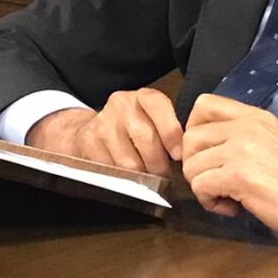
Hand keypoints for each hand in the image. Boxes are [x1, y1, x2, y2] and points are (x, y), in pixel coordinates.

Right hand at [25, 88, 183, 177]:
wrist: (92, 131)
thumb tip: (189, 157)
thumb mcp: (153, 123)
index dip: (171, 132)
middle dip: (159, 165)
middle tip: (164, 177)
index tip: (179, 155)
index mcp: (143, 97)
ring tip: (147, 180)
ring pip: (129, 160)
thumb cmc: (133, 130)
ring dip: (142, 177)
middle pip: (145, 138)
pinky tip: (126, 178)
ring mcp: (102, 121)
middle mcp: (121, 104)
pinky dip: (123, 180)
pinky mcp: (88, 141)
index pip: (159, 106)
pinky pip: (112, 170)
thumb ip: (170, 133)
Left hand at [180, 94, 277, 248]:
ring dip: (203, 187)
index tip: (207, 156)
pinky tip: (233, 208)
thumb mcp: (274, 145)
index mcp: (256, 118)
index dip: (194, 132)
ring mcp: (242, 149)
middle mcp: (247, 127)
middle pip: (190, 138)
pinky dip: (210, 202)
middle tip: (217, 183)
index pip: (203, 105)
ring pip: (191, 165)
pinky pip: (200, 185)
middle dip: (195, 165)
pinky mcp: (240, 175)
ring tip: (229, 198)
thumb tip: (207, 148)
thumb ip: (243, 138)